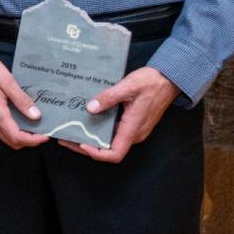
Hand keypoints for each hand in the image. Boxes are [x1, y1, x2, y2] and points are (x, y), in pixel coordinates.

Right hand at [0, 49, 47, 149]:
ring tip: (31, 123)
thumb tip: (35, 115)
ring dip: (18, 134)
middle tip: (41, 131)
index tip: (45, 135)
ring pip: (3, 136)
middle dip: (27, 140)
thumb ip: (21, 99)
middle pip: (10, 141)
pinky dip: (8, 128)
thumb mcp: (6, 80)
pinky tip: (16, 116)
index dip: (33, 140)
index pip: (16, 137)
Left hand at [66, 66, 180, 163]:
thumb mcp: (128, 86)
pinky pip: (114, 132)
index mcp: (133, 129)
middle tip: (65, 137)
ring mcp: (133, 129)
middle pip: (108, 149)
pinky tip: (86, 119)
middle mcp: (133, 134)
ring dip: (91, 137)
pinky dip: (99, 129)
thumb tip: (90, 108)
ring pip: (110, 141)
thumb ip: (109, 97)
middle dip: (86, 146)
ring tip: (71, 129)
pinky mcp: (132, 123)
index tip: (81, 144)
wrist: (168, 79)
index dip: (96, 154)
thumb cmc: (151, 82)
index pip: (114, 154)